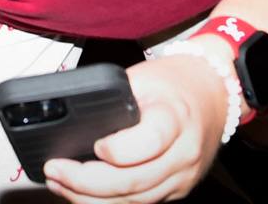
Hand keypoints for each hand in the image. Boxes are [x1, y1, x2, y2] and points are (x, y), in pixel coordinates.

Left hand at [41, 52, 228, 202]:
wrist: (212, 95)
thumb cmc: (175, 84)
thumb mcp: (141, 77)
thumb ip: (112, 99)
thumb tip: (70, 120)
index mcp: (176, 117)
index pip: (148, 142)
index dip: (117, 150)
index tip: (93, 145)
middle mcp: (184, 153)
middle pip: (134, 181)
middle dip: (86, 182)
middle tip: (56, 171)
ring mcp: (182, 177)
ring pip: (134, 201)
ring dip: (91, 199)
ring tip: (60, 184)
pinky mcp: (177, 190)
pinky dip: (109, 202)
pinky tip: (84, 194)